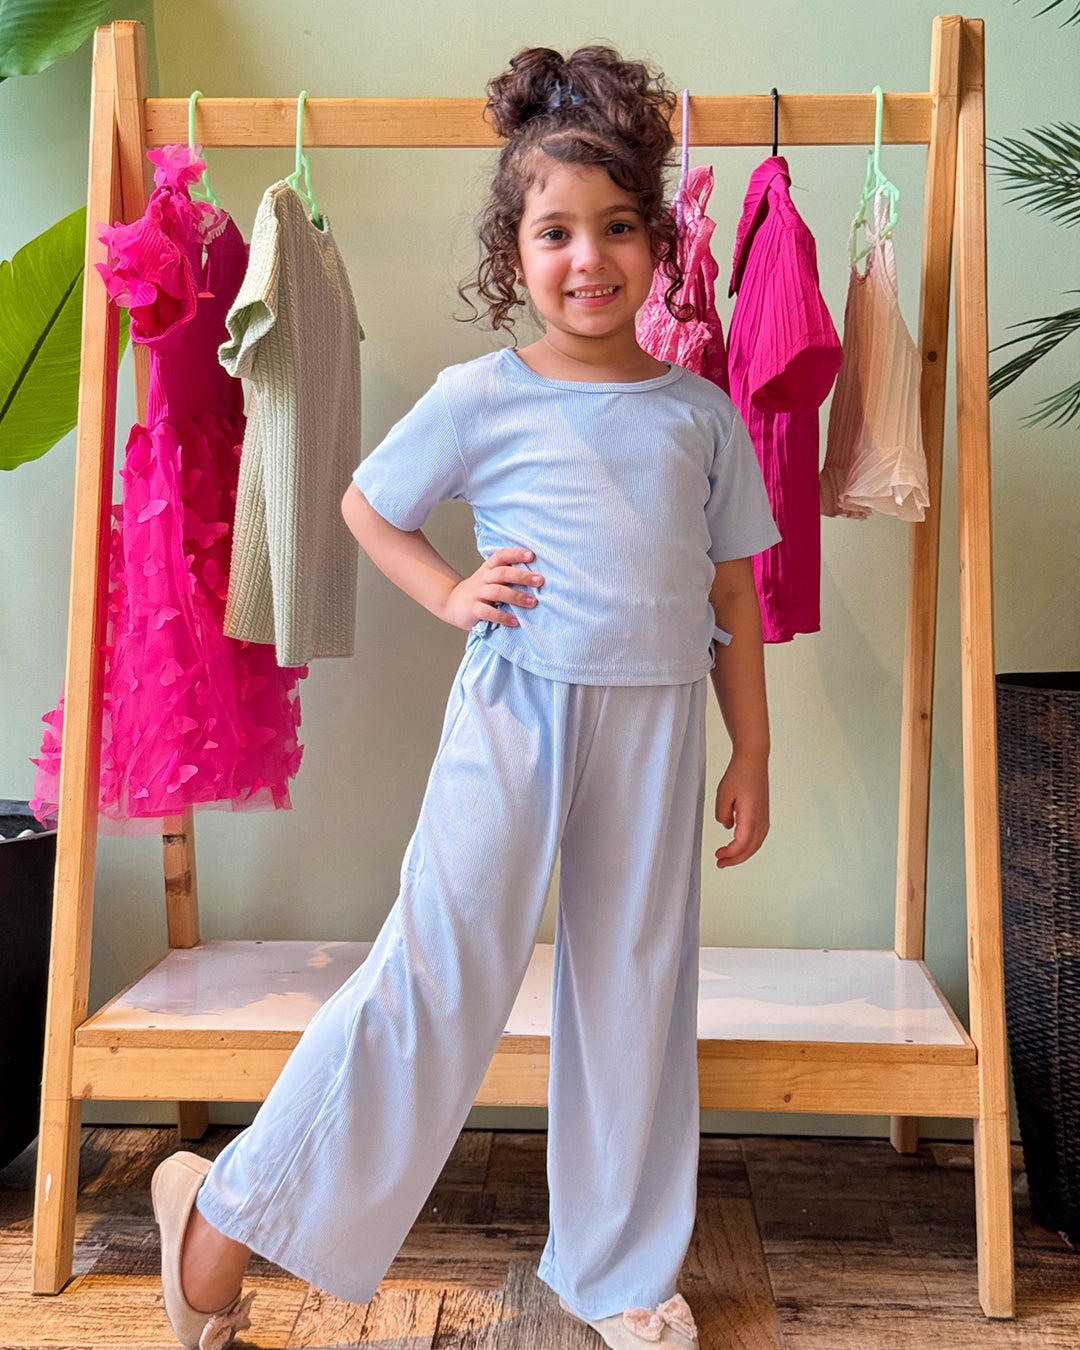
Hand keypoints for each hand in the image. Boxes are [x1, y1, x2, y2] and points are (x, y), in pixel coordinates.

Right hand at [440, 547, 543, 630]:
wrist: (450, 602)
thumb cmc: (478, 591)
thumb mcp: (489, 578)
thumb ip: (506, 575)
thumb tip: (536, 578)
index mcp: (488, 569)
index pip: (501, 556)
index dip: (515, 554)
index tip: (531, 555)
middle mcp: (483, 579)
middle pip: (502, 573)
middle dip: (522, 576)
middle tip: (539, 580)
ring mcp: (477, 594)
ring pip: (497, 592)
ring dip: (516, 597)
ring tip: (532, 602)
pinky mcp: (473, 609)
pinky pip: (488, 612)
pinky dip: (503, 617)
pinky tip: (514, 621)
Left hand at [714, 751, 769, 867]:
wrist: (753, 761)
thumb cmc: (740, 774)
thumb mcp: (722, 795)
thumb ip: (722, 815)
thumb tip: (727, 826)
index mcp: (751, 816)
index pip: (742, 843)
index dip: (730, 854)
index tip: (719, 855)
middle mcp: (761, 819)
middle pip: (751, 848)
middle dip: (735, 859)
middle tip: (721, 863)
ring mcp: (764, 817)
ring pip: (756, 844)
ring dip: (742, 854)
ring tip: (728, 857)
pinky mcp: (763, 814)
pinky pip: (758, 837)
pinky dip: (748, 846)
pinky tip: (739, 845)